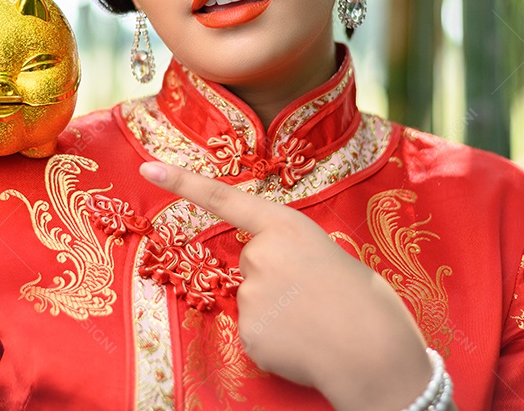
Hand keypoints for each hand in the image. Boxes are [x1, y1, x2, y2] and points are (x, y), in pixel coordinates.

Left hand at [139, 161, 432, 410]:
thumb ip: (292, 253)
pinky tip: (303, 343)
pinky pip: (255, 332)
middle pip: (250, 261)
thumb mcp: (329, 256)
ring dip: (277, 311)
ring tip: (315, 321)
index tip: (147, 168)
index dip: (182, 182)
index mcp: (287, 225)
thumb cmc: (365, 302)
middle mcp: (261, 253)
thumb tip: (273, 275)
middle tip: (314, 296)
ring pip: (252, 299)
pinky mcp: (248, 332)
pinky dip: (275, 340)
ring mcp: (251, 293)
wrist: (376, 354)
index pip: (225, 199)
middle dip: (274, 278)